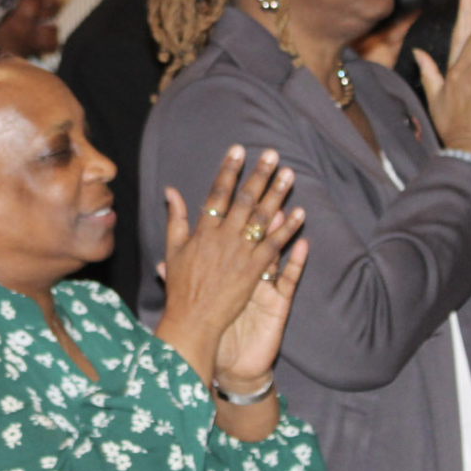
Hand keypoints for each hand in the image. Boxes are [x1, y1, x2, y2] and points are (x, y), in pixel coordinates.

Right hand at [154, 146, 305, 385]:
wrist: (193, 321)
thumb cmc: (181, 287)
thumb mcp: (172, 250)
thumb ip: (175, 218)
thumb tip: (170, 190)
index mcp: (202, 231)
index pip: (218, 193)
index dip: (229, 170)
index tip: (239, 150)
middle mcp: (223, 238)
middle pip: (245, 200)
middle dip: (259, 175)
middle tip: (273, 154)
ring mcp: (241, 254)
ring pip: (262, 218)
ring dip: (278, 194)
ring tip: (290, 175)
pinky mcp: (255, 271)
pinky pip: (275, 245)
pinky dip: (288, 228)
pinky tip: (300, 213)